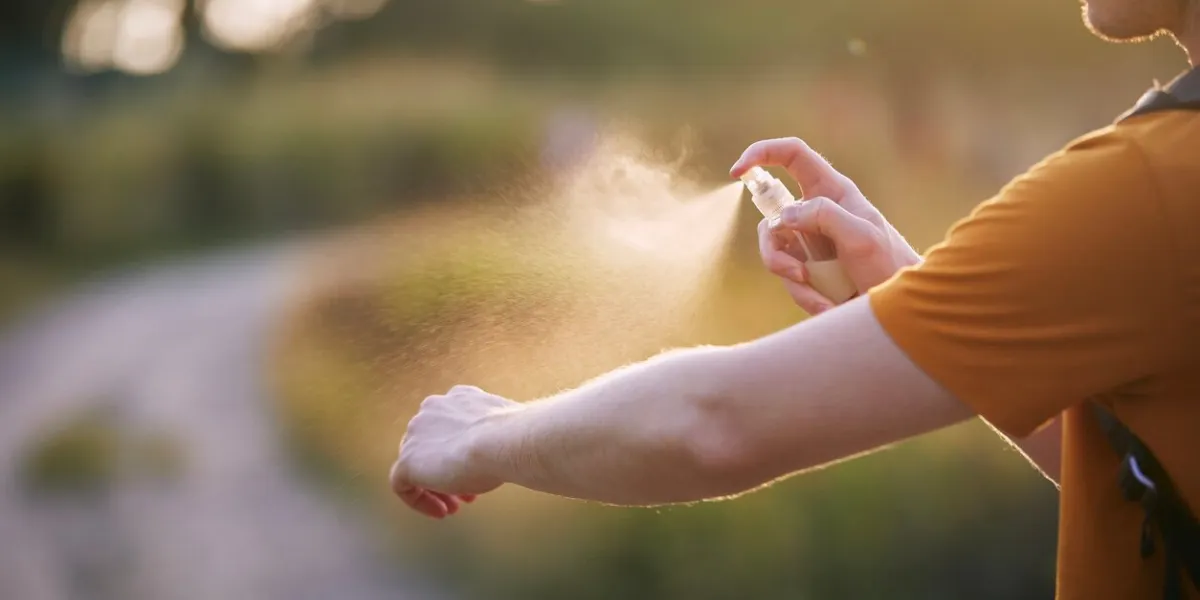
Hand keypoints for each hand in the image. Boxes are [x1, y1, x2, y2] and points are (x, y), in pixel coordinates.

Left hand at [390, 385, 514, 518]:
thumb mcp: (503, 430)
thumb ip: (492, 435)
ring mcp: (415, 435)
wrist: (503, 442)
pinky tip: (439, 511)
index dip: (462, 453)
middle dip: (449, 471)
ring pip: (418, 465)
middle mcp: (431, 410)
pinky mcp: (407, 461)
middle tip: (466, 494)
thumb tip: (500, 451)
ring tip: (454, 507)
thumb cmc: (512, 437)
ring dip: (436, 487)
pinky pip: (403, 485)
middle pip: (431, 446)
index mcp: (456, 398)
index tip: (477, 471)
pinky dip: (418, 500)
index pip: (450, 427)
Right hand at [730, 137, 921, 313]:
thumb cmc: (889, 265)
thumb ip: (825, 216)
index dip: (762, 153)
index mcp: (832, 191)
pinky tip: (828, 304)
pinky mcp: (806, 265)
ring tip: (820, 297)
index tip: (738, 171)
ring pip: (773, 249)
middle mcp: (816, 211)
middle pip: (771, 216)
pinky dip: (803, 294)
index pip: (792, 155)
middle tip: (796, 272)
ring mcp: (808, 240)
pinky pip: (785, 275)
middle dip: (774, 250)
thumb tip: (785, 215)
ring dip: (790, 277)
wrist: (897, 308)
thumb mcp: (862, 237)